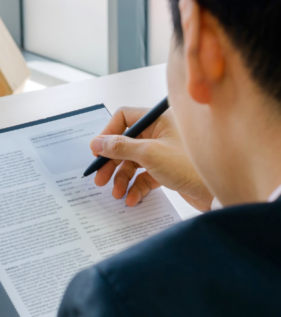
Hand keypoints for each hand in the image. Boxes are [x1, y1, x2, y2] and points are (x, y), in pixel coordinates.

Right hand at [90, 106, 213, 211]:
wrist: (219, 192)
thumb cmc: (191, 166)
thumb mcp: (149, 154)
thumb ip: (119, 147)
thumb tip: (96, 142)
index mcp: (159, 119)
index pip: (124, 118)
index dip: (108, 134)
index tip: (98, 152)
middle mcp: (161, 132)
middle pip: (125, 144)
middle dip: (111, 163)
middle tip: (100, 178)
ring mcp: (164, 152)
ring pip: (133, 162)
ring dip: (121, 178)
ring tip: (116, 193)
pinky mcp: (167, 170)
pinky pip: (144, 176)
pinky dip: (135, 187)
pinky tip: (132, 198)